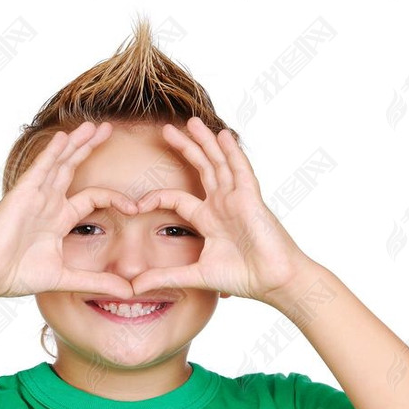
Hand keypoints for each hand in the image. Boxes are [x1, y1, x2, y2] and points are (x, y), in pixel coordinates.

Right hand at [0, 121, 138, 300]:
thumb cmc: (17, 275)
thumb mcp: (66, 278)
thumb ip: (96, 281)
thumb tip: (128, 292)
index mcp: (59, 217)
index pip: (92, 196)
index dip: (116, 198)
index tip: (136, 208)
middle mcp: (48, 201)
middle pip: (73, 166)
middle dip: (90, 147)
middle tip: (109, 128)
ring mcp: (35, 195)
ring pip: (59, 162)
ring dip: (75, 143)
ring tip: (92, 125)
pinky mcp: (21, 194)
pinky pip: (40, 168)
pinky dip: (52, 152)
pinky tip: (63, 137)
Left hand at [128, 118, 307, 303]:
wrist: (275, 282)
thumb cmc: (244, 277)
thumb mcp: (196, 275)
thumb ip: (165, 276)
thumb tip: (134, 286)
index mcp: (209, 219)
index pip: (178, 198)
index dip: (157, 197)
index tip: (136, 205)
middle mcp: (222, 204)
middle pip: (200, 168)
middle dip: (185, 148)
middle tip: (166, 129)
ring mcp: (237, 199)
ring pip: (218, 163)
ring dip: (205, 141)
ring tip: (192, 121)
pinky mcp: (251, 199)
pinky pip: (240, 170)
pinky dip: (232, 152)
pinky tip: (223, 136)